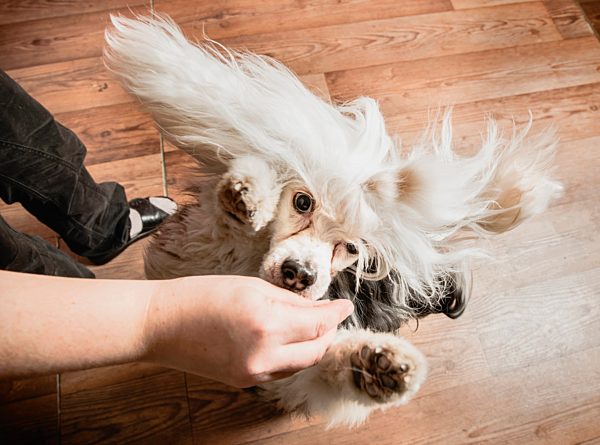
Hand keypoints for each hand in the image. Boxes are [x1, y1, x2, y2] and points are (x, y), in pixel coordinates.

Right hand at [142, 276, 353, 386]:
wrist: (161, 324)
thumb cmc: (200, 295)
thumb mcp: (250, 286)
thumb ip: (289, 301)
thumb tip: (316, 308)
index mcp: (266, 323)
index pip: (317, 324)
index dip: (336, 314)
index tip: (345, 305)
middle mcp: (263, 355)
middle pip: (315, 350)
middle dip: (328, 333)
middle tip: (332, 316)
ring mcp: (253, 373)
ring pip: (299, 364)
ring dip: (312, 346)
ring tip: (313, 327)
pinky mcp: (243, 381)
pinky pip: (279, 372)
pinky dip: (291, 357)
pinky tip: (290, 341)